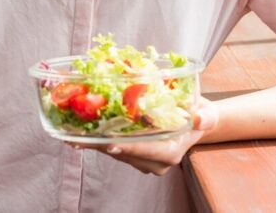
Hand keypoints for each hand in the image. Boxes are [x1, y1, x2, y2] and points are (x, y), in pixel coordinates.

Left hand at [69, 98, 218, 175]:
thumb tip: (200, 118)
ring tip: (69, 134)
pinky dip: (94, 140)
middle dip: (101, 146)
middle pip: (125, 153)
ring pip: (114, 152)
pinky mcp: (131, 154)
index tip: (111, 144)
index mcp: (171, 153)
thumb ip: (204, 117)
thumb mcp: (206, 112)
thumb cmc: (199, 113)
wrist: (193, 120)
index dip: (130, 148)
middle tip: (76, 139)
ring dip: (93, 143)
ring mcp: (141, 160)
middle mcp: (154, 162)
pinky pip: (111, 147)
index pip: (149, 152)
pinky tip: (74, 134)